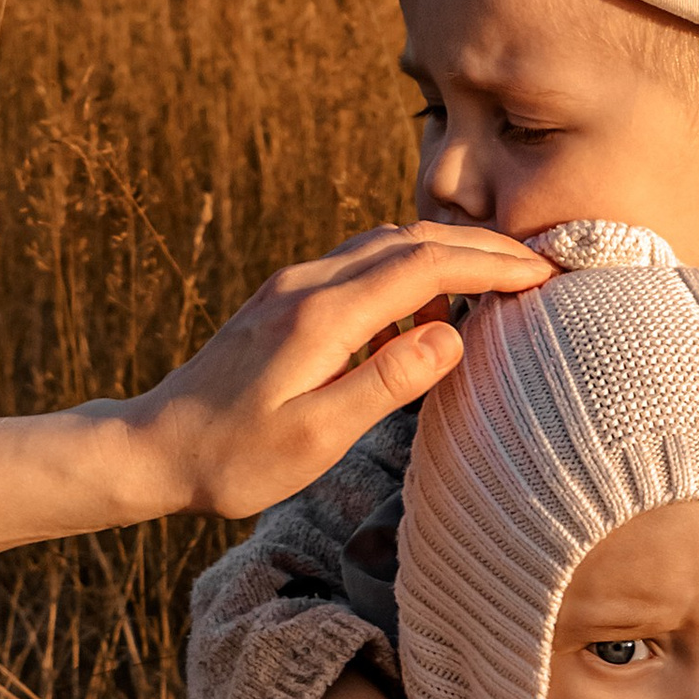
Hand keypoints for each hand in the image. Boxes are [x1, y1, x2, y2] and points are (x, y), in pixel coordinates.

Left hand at [131, 222, 548, 520]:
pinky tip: (420, 313)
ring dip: (445, 253)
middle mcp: (308, 284)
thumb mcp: (316, 436)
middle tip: (539, 267)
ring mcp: (292, 286)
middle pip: (410, 240)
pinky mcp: (283, 299)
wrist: (155, 448)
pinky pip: (360, 263)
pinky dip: (408, 270)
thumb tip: (451, 334)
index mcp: (323, 315)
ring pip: (385, 244)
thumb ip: (386, 382)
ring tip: (494, 283)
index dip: (491, 264)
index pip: (426, 265)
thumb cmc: (235, 458)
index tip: (544, 274)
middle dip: (480, 247)